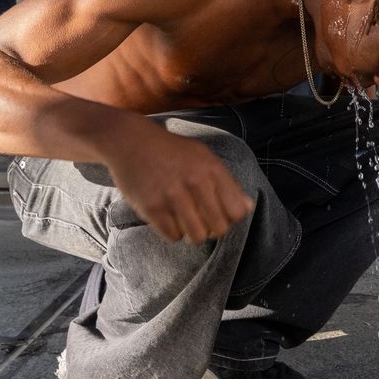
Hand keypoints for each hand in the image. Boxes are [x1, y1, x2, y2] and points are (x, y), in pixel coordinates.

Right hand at [105, 119, 255, 244]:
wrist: (130, 141)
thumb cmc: (170, 151)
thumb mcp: (203, 157)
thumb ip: (227, 183)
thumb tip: (248, 207)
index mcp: (212, 169)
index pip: (237, 212)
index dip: (230, 217)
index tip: (218, 211)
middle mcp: (195, 182)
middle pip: (219, 229)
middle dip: (211, 227)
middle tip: (199, 217)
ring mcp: (173, 196)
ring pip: (197, 237)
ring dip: (191, 232)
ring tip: (183, 218)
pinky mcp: (152, 207)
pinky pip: (173, 237)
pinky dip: (172, 232)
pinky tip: (167, 216)